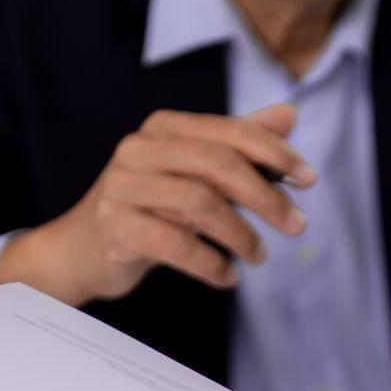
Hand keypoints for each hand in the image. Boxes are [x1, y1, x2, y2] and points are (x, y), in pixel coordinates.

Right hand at [0, 105, 315, 305]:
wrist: (81, 252)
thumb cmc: (149, 209)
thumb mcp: (194, 174)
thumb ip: (238, 145)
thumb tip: (288, 114)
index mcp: (164, 129)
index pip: (230, 132)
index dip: (274, 153)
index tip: (309, 180)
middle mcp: (139, 149)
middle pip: (218, 164)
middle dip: (266, 197)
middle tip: (296, 226)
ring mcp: (121, 186)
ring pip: (200, 204)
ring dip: (241, 235)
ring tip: (259, 256)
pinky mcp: (113, 226)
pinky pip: (176, 244)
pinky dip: (211, 263)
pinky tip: (228, 276)